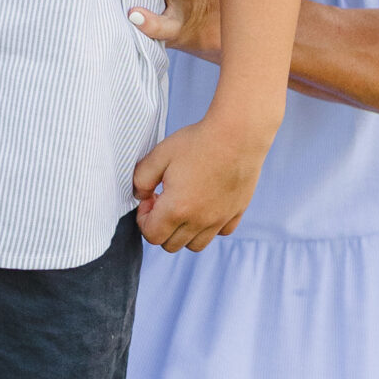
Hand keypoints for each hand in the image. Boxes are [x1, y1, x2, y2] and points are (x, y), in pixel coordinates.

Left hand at [132, 110, 274, 252]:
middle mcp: (199, 221)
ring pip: (195, 245)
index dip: (144, 219)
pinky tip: (206, 204)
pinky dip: (209, 226)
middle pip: (171, 245)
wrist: (238, 134)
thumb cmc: (198, 142)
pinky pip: (220, 233)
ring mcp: (220, 219)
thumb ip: (140, 179)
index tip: (150, 199)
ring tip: (184, 206)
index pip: (151, 236)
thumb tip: (140, 196)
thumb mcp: (159, 155)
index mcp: (177, 209)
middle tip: (164, 201)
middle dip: (161, 227)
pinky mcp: (236, 212)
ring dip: (183, 231)